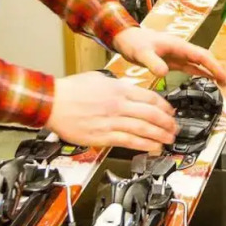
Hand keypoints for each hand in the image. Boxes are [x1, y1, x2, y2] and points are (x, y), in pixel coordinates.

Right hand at [45, 72, 177, 151]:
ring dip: (160, 135)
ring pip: (144, 129)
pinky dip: (144, 145)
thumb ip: (115, 85)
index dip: (164, 107)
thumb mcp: (98, 79)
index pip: (150, 97)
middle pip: (151, 114)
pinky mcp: (103, 136)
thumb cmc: (71, 90)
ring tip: (168, 139)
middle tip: (174, 128)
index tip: (170, 112)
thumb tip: (127, 90)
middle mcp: (118, 105)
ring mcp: (112, 121)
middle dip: (167, 123)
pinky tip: (153, 147)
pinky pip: (129, 141)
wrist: (52, 103)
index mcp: (118, 89)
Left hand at [113, 27, 225, 86]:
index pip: (202, 56)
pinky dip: (198, 73)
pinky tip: (203, 80)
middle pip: (203, 59)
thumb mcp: (142, 53)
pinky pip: (188, 67)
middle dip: (216, 69)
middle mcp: (180, 49)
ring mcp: (176, 55)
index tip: (223, 76)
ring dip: (209, 72)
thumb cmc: (133, 42)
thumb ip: (153, 62)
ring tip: (220, 83)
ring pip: (198, 63)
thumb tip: (164, 73)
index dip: (214, 66)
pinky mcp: (171, 60)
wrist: (124, 38)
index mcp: (178, 45)